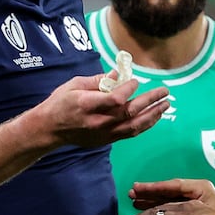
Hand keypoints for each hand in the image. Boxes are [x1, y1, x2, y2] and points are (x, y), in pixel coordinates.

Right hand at [34, 74, 168, 147]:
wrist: (50, 129)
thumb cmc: (60, 103)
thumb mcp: (74, 84)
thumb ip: (98, 80)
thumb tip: (119, 73)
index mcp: (87, 104)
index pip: (114, 99)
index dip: (128, 90)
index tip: (136, 81)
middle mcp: (97, 121)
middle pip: (129, 112)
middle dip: (150, 101)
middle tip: (164, 91)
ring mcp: (103, 133)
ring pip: (134, 126)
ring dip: (152, 115)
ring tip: (165, 105)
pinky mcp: (107, 140)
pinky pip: (130, 133)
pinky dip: (145, 125)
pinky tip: (154, 117)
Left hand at [124, 179, 214, 214]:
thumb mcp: (211, 203)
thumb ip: (196, 202)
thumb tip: (182, 207)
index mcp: (196, 188)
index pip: (170, 186)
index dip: (154, 188)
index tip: (140, 188)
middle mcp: (185, 199)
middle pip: (160, 198)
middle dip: (143, 198)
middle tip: (130, 197)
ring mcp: (180, 213)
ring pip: (154, 213)